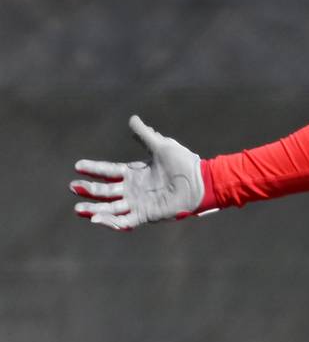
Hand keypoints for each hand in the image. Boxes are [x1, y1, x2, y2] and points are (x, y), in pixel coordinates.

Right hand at [71, 116, 204, 229]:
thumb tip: (132, 119)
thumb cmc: (185, 163)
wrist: (202, 181)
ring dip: (95, 209)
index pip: (108, 171)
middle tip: (73, 187)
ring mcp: (140, 203)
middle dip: (89, 190)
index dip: (93, 169)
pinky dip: (112, 223)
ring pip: (112, 208)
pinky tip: (98, 220)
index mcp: (135, 173)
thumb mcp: (161, 146)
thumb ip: (144, 135)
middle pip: (106, 191)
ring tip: (79, 209)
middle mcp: (134, 189)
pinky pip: (126, 221)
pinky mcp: (147, 215)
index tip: (78, 166)